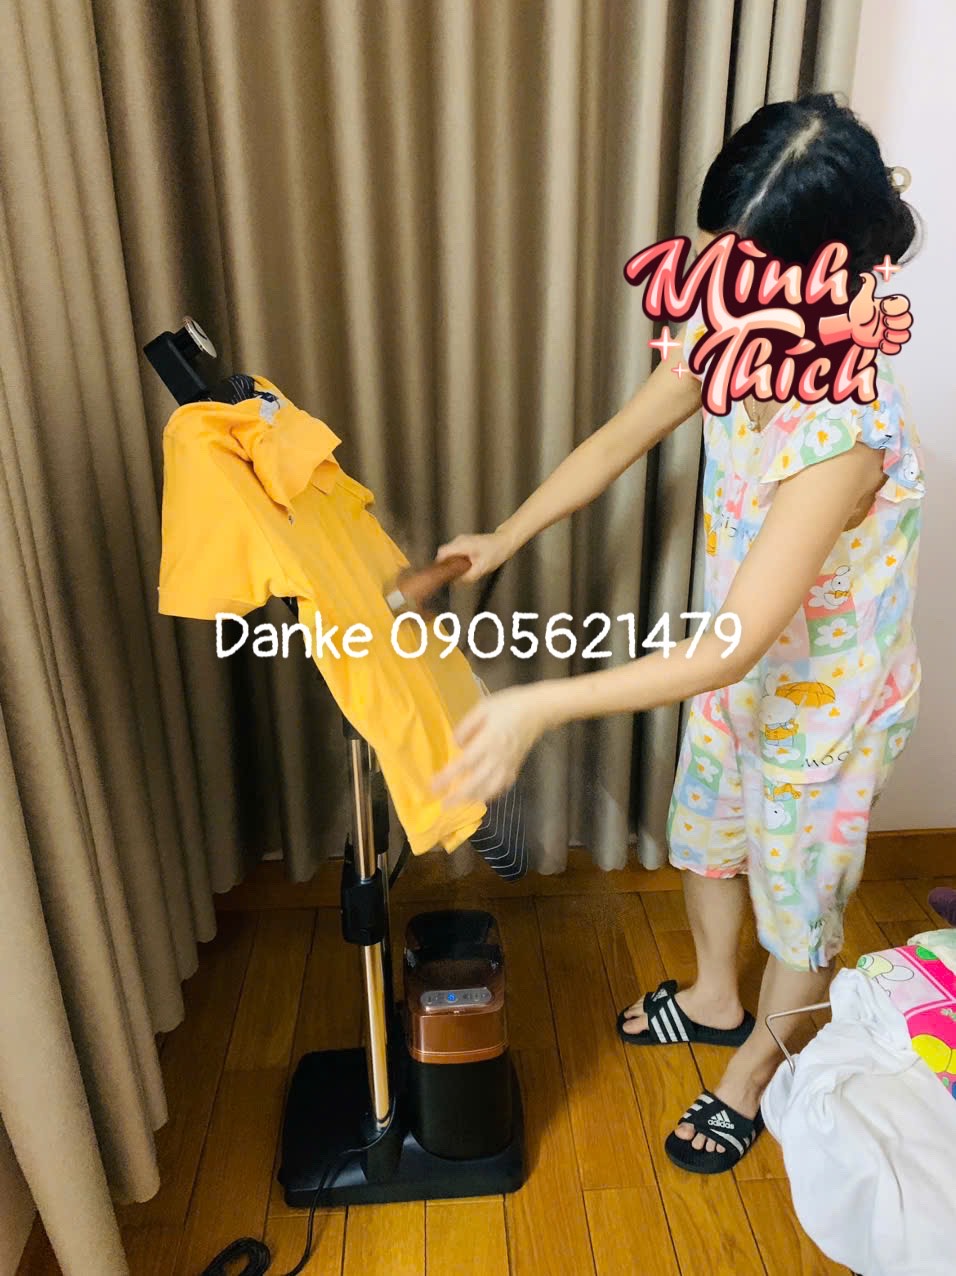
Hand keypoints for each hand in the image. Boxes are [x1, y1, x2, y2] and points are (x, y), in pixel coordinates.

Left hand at [431, 685, 551, 803]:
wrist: (538, 710)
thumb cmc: (508, 705)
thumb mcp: (483, 707)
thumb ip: (466, 726)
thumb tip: (455, 745)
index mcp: (488, 741)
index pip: (464, 764)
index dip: (448, 777)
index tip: (434, 786)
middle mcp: (498, 757)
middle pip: (476, 783)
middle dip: (458, 797)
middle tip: (443, 805)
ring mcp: (508, 765)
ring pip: (490, 789)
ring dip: (474, 799)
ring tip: (460, 803)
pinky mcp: (516, 767)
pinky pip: (503, 787)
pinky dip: (492, 794)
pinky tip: (483, 796)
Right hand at [435, 528, 513, 582]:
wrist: (504, 542)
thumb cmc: (496, 552)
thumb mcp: (482, 568)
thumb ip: (467, 577)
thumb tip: (456, 583)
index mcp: (461, 545)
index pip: (441, 553)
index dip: (440, 565)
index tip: (445, 574)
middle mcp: (459, 540)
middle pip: (444, 555)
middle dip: (449, 566)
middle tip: (458, 574)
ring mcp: (461, 541)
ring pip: (450, 555)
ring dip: (455, 564)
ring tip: (468, 568)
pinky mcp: (464, 543)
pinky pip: (456, 554)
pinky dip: (459, 561)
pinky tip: (470, 565)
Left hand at [846, 272, 911, 352]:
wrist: (851, 328)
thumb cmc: (858, 312)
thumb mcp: (862, 299)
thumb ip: (868, 287)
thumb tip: (865, 275)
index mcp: (891, 307)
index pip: (904, 305)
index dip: (895, 307)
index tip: (881, 308)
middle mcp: (894, 319)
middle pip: (908, 321)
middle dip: (896, 323)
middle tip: (883, 323)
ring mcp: (891, 332)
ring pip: (905, 336)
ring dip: (894, 336)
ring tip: (882, 335)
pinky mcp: (887, 344)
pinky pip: (897, 349)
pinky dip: (889, 348)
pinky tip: (880, 344)